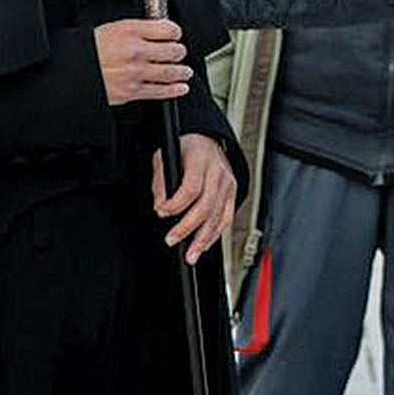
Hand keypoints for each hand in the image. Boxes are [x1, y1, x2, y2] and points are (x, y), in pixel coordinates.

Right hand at [95, 18, 191, 105]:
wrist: (70, 72)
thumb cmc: (87, 50)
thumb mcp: (111, 28)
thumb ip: (136, 29)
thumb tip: (155, 30)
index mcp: (130, 31)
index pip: (168, 29)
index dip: (175, 32)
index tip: (175, 35)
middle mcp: (136, 51)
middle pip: (173, 51)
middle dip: (179, 52)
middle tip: (179, 53)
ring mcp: (136, 72)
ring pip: (171, 71)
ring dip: (182, 71)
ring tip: (185, 71)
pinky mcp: (132, 90)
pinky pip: (161, 91)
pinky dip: (175, 90)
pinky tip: (180, 87)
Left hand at [152, 133, 237, 265]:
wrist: (207, 139)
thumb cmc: (185, 148)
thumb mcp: (164, 157)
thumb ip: (161, 183)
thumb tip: (160, 208)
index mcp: (200, 159)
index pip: (191, 187)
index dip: (175, 204)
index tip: (162, 213)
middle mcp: (218, 172)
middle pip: (206, 206)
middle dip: (187, 228)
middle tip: (171, 240)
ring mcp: (228, 183)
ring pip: (218, 217)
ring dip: (203, 239)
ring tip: (190, 255)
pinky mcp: (233, 193)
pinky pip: (226, 218)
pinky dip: (215, 234)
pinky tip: (204, 244)